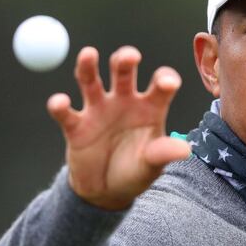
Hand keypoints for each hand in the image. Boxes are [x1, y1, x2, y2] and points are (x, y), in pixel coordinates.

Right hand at [47, 46, 189, 209]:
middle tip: (130, 57)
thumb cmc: (135, 171)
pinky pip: (66, 113)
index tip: (167, 83)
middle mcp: (124, 101)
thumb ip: (163, 153)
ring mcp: (98, 110)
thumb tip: (185, 149)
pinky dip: (59, 106)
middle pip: (124, 72)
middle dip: (125, 60)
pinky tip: (60, 102)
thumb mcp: (152, 165)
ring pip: (91, 81)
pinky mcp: (76, 125)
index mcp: (150, 107)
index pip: (160, 86)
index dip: (164, 79)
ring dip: (88, 66)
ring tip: (89, 54)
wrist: (106, 190)